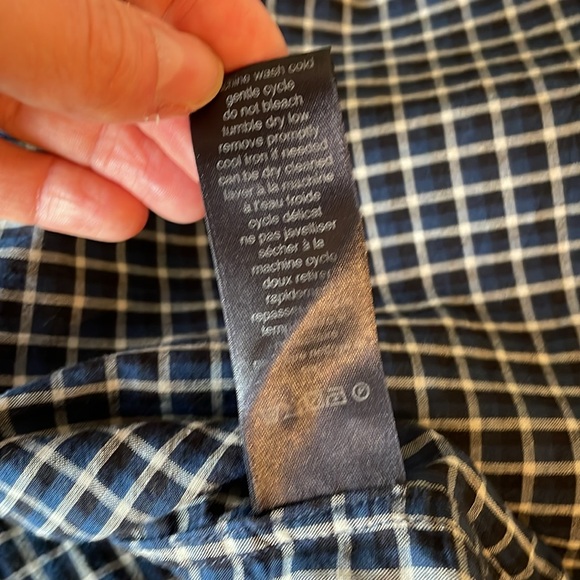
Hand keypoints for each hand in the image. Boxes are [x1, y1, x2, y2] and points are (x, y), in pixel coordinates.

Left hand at [0, 0, 286, 240]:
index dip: (234, 39)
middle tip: (233, 170)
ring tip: (189, 205)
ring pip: (73, 120)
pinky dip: (63, 195)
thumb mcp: (17, 17)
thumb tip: (200, 78)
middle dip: (187, 120)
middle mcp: (28, 17)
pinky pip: (13, 168)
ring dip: (138, 167)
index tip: (279, 94)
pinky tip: (114, 218)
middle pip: (128, 64)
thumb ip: (105, 48)